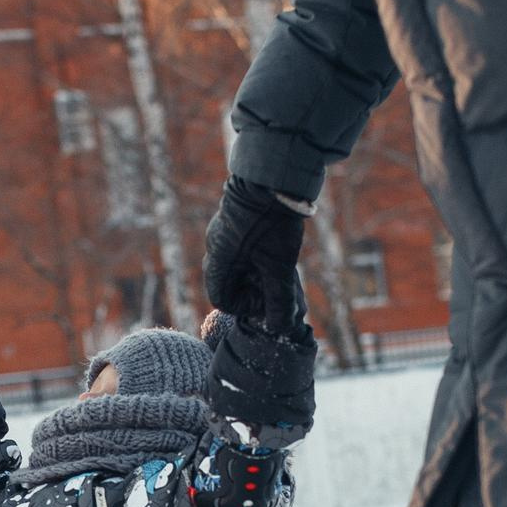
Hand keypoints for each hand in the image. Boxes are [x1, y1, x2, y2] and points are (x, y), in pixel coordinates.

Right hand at [202, 177, 308, 332]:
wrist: (274, 177)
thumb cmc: (271, 225)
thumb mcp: (278, 267)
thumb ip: (279, 300)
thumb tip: (281, 329)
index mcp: (219, 261)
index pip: (223, 299)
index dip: (246, 307)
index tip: (268, 301)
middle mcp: (218, 248)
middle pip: (235, 283)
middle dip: (261, 292)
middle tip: (284, 292)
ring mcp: (229, 233)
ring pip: (245, 267)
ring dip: (266, 276)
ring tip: (288, 275)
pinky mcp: (242, 223)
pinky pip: (249, 250)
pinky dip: (265, 259)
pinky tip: (284, 256)